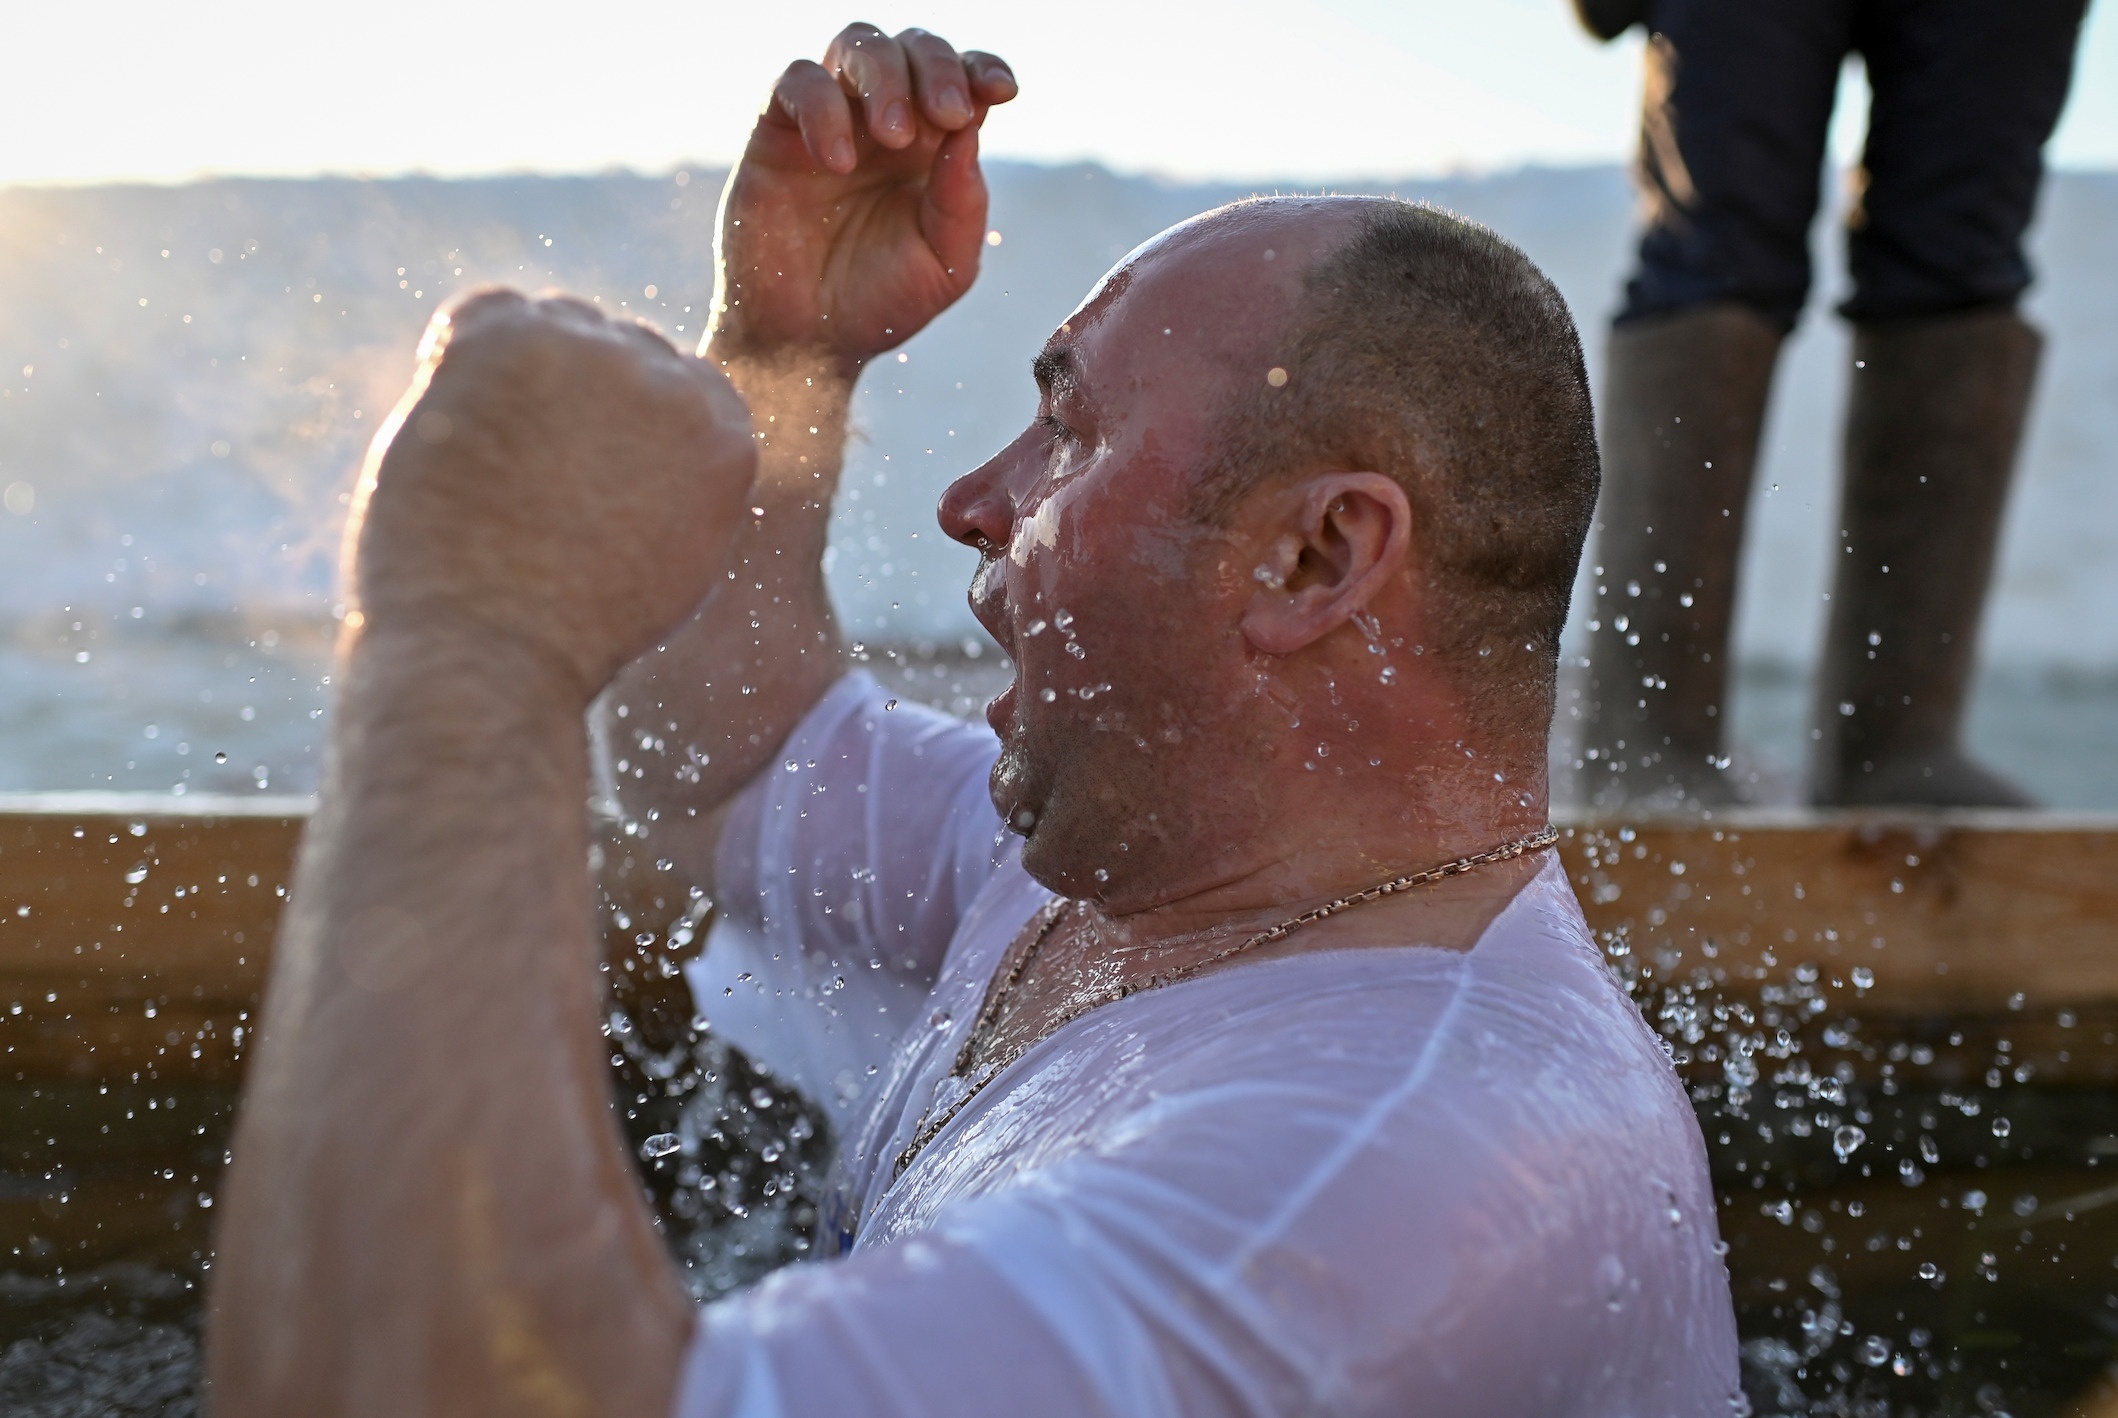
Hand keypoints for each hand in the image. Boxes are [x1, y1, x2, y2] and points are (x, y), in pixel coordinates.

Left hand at [347, 290, 757, 698]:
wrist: (489, 656)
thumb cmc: (570, 629)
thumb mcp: (673, 556)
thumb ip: (681, 476)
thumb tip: (647, 422)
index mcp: (725, 436)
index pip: (677, 383)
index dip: (620, 430)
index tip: (581, 488)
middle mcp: (672, 383)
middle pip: (616, 346)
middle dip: (571, 402)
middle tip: (526, 489)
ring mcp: (590, 354)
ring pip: (552, 324)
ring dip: (516, 380)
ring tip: (491, 474)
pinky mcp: (505, 343)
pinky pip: (480, 315)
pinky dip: (456, 363)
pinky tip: (456, 439)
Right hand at [708, 24, 1016, 370]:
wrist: (809, 342)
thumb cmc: (881, 303)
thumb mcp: (945, 265)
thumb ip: (963, 202)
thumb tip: (969, 130)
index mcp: (935, 146)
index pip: (963, 80)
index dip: (981, 69)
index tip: (1001, 90)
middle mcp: (885, 120)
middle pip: (914, 48)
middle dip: (937, 68)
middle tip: (947, 114)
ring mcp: (831, 119)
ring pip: (857, 44)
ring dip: (884, 76)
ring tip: (894, 135)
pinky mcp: (777, 130)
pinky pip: (797, 82)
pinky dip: (822, 107)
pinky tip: (839, 160)